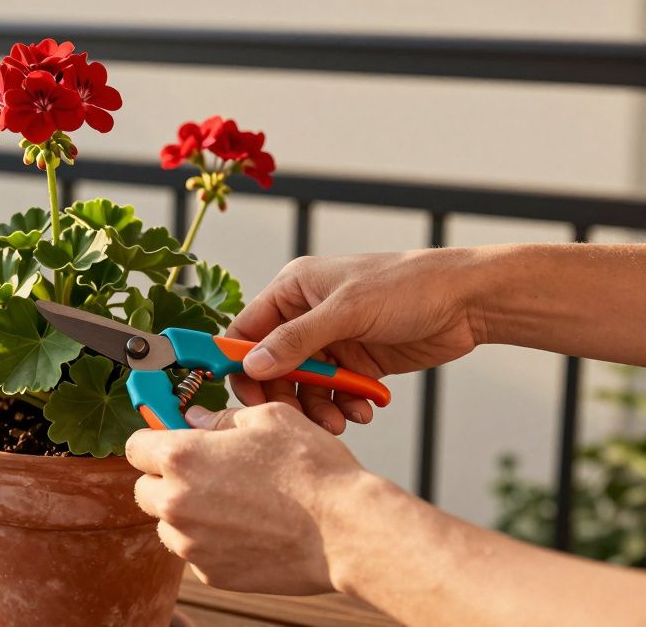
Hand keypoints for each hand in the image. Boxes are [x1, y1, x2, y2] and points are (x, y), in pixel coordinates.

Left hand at [127, 403, 367, 594]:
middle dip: (165, 480)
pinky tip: (247, 529)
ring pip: (168, 525)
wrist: (347, 530)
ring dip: (186, 513)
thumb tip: (193, 420)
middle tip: (205, 473)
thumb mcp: (267, 419)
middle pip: (143, 490)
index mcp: (182, 458)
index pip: (135, 447)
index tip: (167, 442)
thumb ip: (219, 419)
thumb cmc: (312, 469)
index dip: (152, 441)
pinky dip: (211, 541)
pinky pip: (195, 552)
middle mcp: (177, 503)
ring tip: (232, 503)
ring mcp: (192, 544)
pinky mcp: (212, 574)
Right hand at [228, 249, 483, 432]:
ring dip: (318, 408)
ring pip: (304, 386)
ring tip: (339, 422)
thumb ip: (297, 340)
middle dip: (285, 394)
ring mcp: (332, 341)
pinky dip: (344, 406)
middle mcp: (306, 316)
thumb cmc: (407, 286)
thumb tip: (251, 365)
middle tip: (296, 419)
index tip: (245, 397)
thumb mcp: (348, 310)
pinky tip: (363, 410)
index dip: (240, 363)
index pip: (247, 331)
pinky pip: (335, 394)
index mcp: (293, 290)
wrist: (468, 301)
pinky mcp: (356, 364)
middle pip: (272, 366)